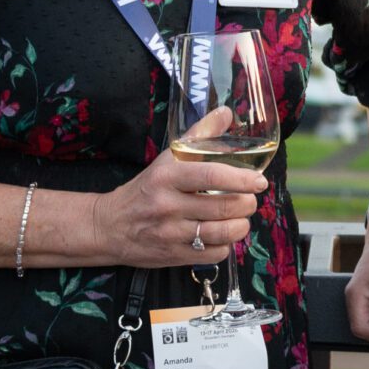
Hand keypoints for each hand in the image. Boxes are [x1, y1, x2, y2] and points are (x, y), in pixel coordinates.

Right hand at [91, 108, 266, 267]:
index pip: (211, 175)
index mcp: (167, 177)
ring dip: (241, 225)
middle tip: (250, 199)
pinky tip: (222, 235)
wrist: (109, 226)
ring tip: (241, 217)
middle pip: (223, 206)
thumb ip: (198, 135)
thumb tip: (225, 112)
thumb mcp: (167, 160)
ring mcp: (171, 233)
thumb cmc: (146, 188)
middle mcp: (168, 205)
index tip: (259, 180)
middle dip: (246, 203)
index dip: (241, 179)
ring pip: (222, 233)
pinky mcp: (173, 256)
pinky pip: (213, 254)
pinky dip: (225, 245)